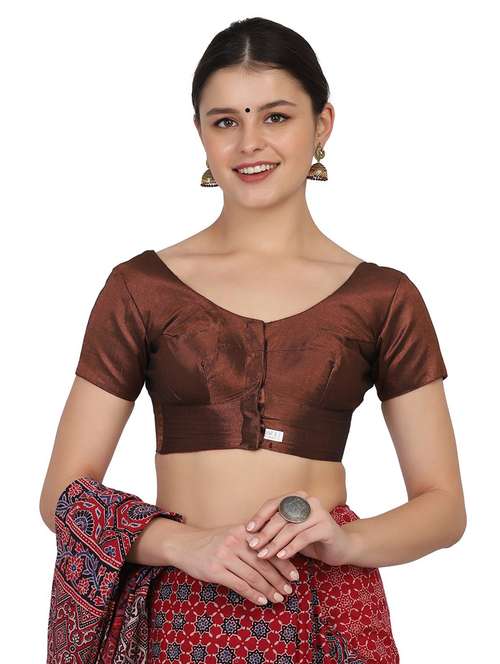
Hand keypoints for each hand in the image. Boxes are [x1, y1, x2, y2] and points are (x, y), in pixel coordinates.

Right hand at [167, 523, 300, 605]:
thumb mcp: (233, 533)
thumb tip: (278, 554)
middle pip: (263, 564)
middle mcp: (235, 541)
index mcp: (243, 531)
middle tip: (289, 590)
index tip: (295, 576)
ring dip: (268, 590)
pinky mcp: (215, 570)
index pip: (269, 548)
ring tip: (279, 598)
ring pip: (253, 576)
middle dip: (279, 579)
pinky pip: (239, 585)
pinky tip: (261, 601)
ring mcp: (225, 555)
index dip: (284, 563)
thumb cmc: (213, 541)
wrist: (185, 544)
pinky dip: (252, 594)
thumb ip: (252, 540)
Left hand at [244, 490, 355, 565]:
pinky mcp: (326, 526)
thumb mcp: (290, 532)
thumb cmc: (311, 539)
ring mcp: (318, 512)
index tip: (247, 530)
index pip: (274, 503)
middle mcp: (308, 501)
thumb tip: (249, 533)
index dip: (259, 516)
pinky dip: (290, 548)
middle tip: (253, 546)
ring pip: (290, 528)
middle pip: (281, 516)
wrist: (341, 547)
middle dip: (265, 532)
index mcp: (297, 498)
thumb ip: (275, 528)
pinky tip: (281, 557)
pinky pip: (303, 537)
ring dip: (275, 543)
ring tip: (263, 555)